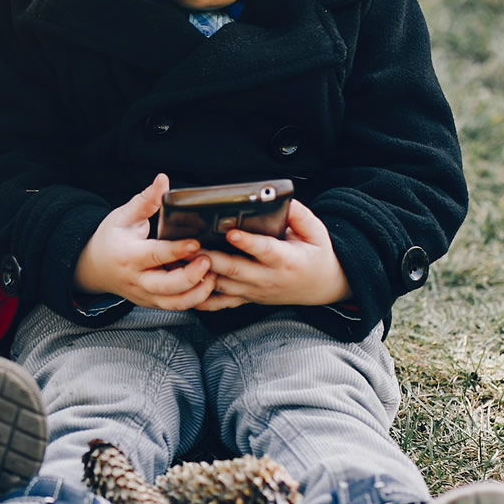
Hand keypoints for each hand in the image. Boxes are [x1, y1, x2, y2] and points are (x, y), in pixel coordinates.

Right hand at [72, 174, 215, 310]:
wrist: (94, 267)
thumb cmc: (110, 239)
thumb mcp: (123, 216)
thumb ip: (146, 200)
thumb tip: (162, 180)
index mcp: (128, 256)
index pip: (154, 255)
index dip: (176, 250)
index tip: (195, 243)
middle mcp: (136, 280)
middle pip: (166, 287)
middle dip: (191, 276)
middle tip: (209, 260)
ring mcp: (145, 295)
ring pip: (175, 303)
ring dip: (197, 292)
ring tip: (212, 275)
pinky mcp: (153, 303)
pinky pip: (177, 307)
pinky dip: (195, 299)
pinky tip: (207, 284)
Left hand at [196, 200, 349, 310]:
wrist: (322, 286)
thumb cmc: (317, 256)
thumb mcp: (317, 232)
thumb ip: (300, 215)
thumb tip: (284, 201)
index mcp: (286, 260)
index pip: (265, 250)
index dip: (248, 242)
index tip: (232, 233)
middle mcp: (268, 278)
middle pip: (235, 269)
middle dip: (211, 257)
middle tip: (191, 246)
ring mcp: (255, 290)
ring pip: (223, 286)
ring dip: (201, 275)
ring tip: (181, 262)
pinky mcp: (247, 298)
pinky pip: (221, 302)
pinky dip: (202, 298)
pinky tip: (185, 288)